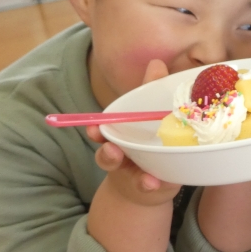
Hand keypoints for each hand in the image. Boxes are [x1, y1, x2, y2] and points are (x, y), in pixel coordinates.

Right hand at [87, 59, 180, 206]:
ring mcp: (135, 175)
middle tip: (111, 150)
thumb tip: (156, 62)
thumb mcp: (150, 115)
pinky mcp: (152, 188)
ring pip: (130, 177)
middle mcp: (122, 158)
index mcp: (118, 138)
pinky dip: (153, 186)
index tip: (93, 128)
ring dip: (135, 177)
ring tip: (144, 178)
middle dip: (107, 154)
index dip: (96, 131)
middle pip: (107, 157)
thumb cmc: (148, 139)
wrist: (153, 179)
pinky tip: (157, 183)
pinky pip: (152, 188)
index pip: (103, 133)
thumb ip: (150, 90)